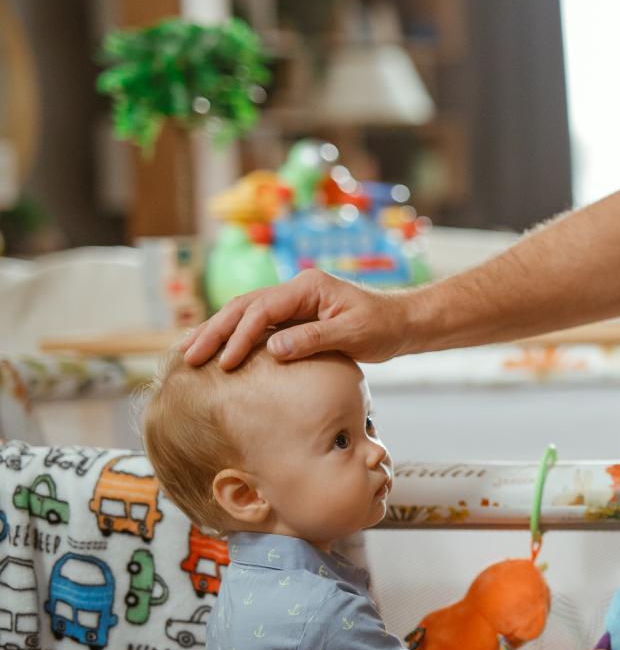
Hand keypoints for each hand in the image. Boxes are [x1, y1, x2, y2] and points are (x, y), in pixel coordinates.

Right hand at [182, 269, 413, 369]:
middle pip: (244, 306)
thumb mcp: (353, 334)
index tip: (224, 362)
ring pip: (245, 313)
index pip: (263, 309)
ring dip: (217, 332)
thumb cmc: (383, 327)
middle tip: (188, 356)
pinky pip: (257, 325)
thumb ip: (314, 340)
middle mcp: (295, 289)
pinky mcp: (294, 317)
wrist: (401, 323)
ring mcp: (293, 302)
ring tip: (188, 351)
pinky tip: (217, 351)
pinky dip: (234, 337)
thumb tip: (272, 349)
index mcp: (308, 287)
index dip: (240, 335)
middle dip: (214, 331)